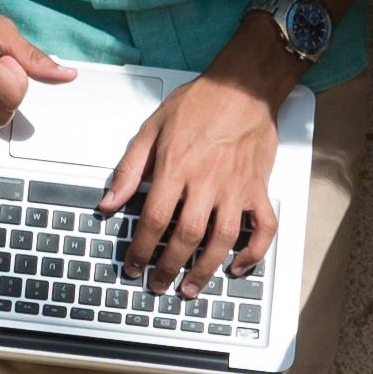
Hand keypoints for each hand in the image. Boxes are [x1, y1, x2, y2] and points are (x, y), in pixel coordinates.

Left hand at [106, 62, 289, 289]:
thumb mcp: (152, 128)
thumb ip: (130, 168)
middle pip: (186, 238)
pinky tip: (237, 266)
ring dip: (205, 270)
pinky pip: (263, 228)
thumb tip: (109, 202)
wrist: (243, 86)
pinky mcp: (259, 188)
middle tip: (158, 285)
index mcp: (176, 167)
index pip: (155, 220)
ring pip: (222, 240)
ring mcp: (236, 188)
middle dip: (169, 268)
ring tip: (190, 288)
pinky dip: (253, 253)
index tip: (134, 266)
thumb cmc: (199, 102)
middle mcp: (207, 182)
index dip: (141, 249)